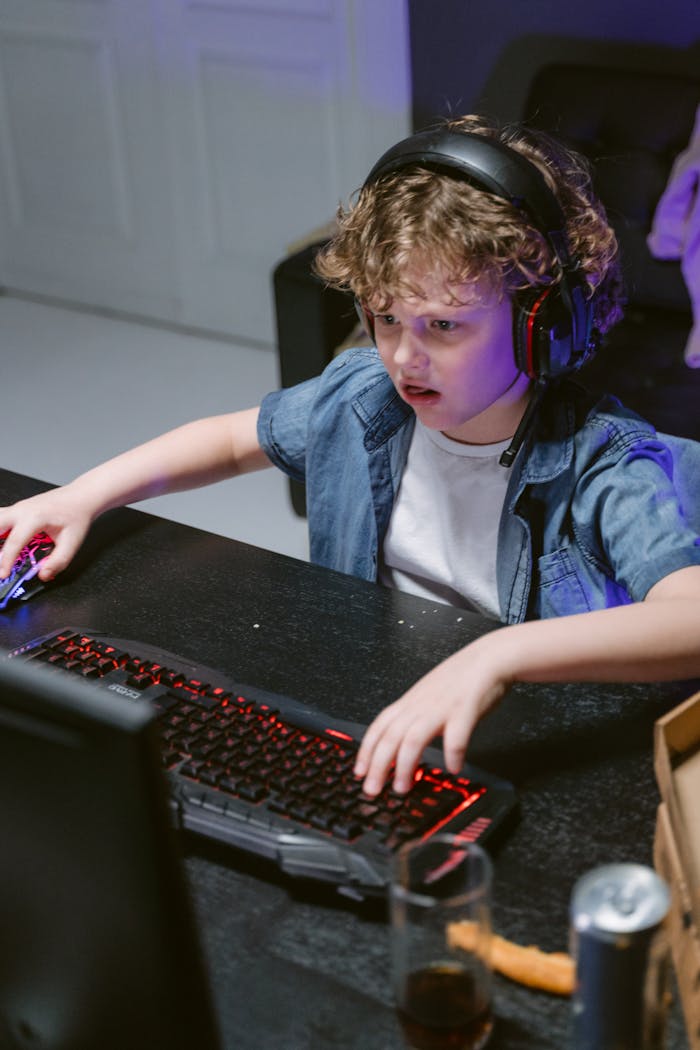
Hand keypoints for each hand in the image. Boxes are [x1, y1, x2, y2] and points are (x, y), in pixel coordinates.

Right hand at [0, 486, 92, 581]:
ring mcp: (18, 508)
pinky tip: (2, 541)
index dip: (6, 560)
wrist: (80, 498)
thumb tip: (43, 574)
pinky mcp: (17, 510)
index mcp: (35, 517)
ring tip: (0, 554)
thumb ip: (58, 561)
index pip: (15, 541)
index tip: (3, 574)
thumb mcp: (72, 543)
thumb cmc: (76, 515)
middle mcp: (22, 510)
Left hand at [354, 633, 510, 795]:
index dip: (366, 749)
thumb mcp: (428, 695)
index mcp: (411, 702)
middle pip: (391, 736)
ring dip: (405, 765)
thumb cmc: (461, 678)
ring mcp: (442, 707)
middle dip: (378, 765)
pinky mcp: (465, 709)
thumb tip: (402, 741)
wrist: (488, 658)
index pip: (380, 726)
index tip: (359, 771)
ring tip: (402, 787)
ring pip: (414, 737)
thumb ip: (415, 716)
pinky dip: (453, 753)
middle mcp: (421, 705)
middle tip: (372, 789)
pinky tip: (453, 768)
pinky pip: (457, 735)